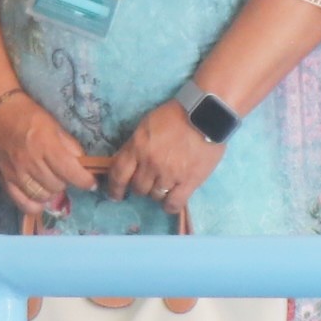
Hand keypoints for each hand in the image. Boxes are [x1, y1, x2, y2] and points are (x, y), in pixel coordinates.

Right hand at [0, 89, 97, 217]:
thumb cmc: (26, 114)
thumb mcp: (53, 124)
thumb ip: (69, 145)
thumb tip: (82, 164)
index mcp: (44, 144)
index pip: (70, 171)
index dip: (85, 181)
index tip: (91, 183)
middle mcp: (30, 162)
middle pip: (58, 186)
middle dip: (66, 181)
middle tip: (64, 173)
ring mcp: (15, 173)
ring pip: (43, 196)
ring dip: (52, 191)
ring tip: (51, 181)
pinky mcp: (4, 181)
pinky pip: (24, 204)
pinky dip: (36, 205)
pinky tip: (40, 196)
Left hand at [106, 101, 223, 213]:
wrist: (205, 114)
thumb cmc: (175, 115)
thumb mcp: (147, 125)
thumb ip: (136, 145)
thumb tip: (129, 163)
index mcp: (138, 147)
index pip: (118, 174)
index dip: (114, 188)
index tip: (116, 195)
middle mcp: (150, 163)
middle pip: (138, 188)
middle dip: (140, 188)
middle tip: (148, 183)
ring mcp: (169, 174)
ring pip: (155, 196)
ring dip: (156, 194)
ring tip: (163, 187)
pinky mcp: (189, 181)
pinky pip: (173, 203)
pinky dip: (169, 206)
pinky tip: (169, 203)